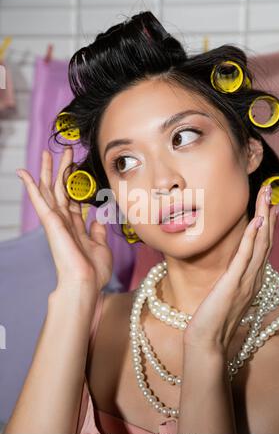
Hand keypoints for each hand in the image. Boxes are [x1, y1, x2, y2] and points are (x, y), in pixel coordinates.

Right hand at [16, 147, 112, 299]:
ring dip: (48, 171)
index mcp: (76, 226)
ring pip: (50, 189)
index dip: (75, 184)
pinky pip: (38, 199)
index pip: (73, 200)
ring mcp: (55, 221)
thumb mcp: (101, 246)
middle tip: (66, 150)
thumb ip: (97, 231)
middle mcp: (64, 221)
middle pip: (61, 190)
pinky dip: (31, 185)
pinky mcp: (49, 221)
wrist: (86, 283)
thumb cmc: (94, 271)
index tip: (77, 169)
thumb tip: (97, 219)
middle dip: (63, 170)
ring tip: (49, 153)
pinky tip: (24, 172)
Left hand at [183, 183, 278, 352]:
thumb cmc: (214, 318)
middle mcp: (254, 277)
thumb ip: (234, 278)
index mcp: (253, 279)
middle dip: (268, 213)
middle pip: (266, 239)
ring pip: (260, 243)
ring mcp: (246, 280)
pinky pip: (245, 256)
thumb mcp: (226, 293)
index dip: (268, 224)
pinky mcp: (234, 283)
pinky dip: (252, 237)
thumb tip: (233, 265)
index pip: (263, 246)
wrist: (207, 341)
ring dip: (264, 218)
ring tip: (266, 197)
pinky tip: (256, 222)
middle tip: (271, 191)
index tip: (270, 205)